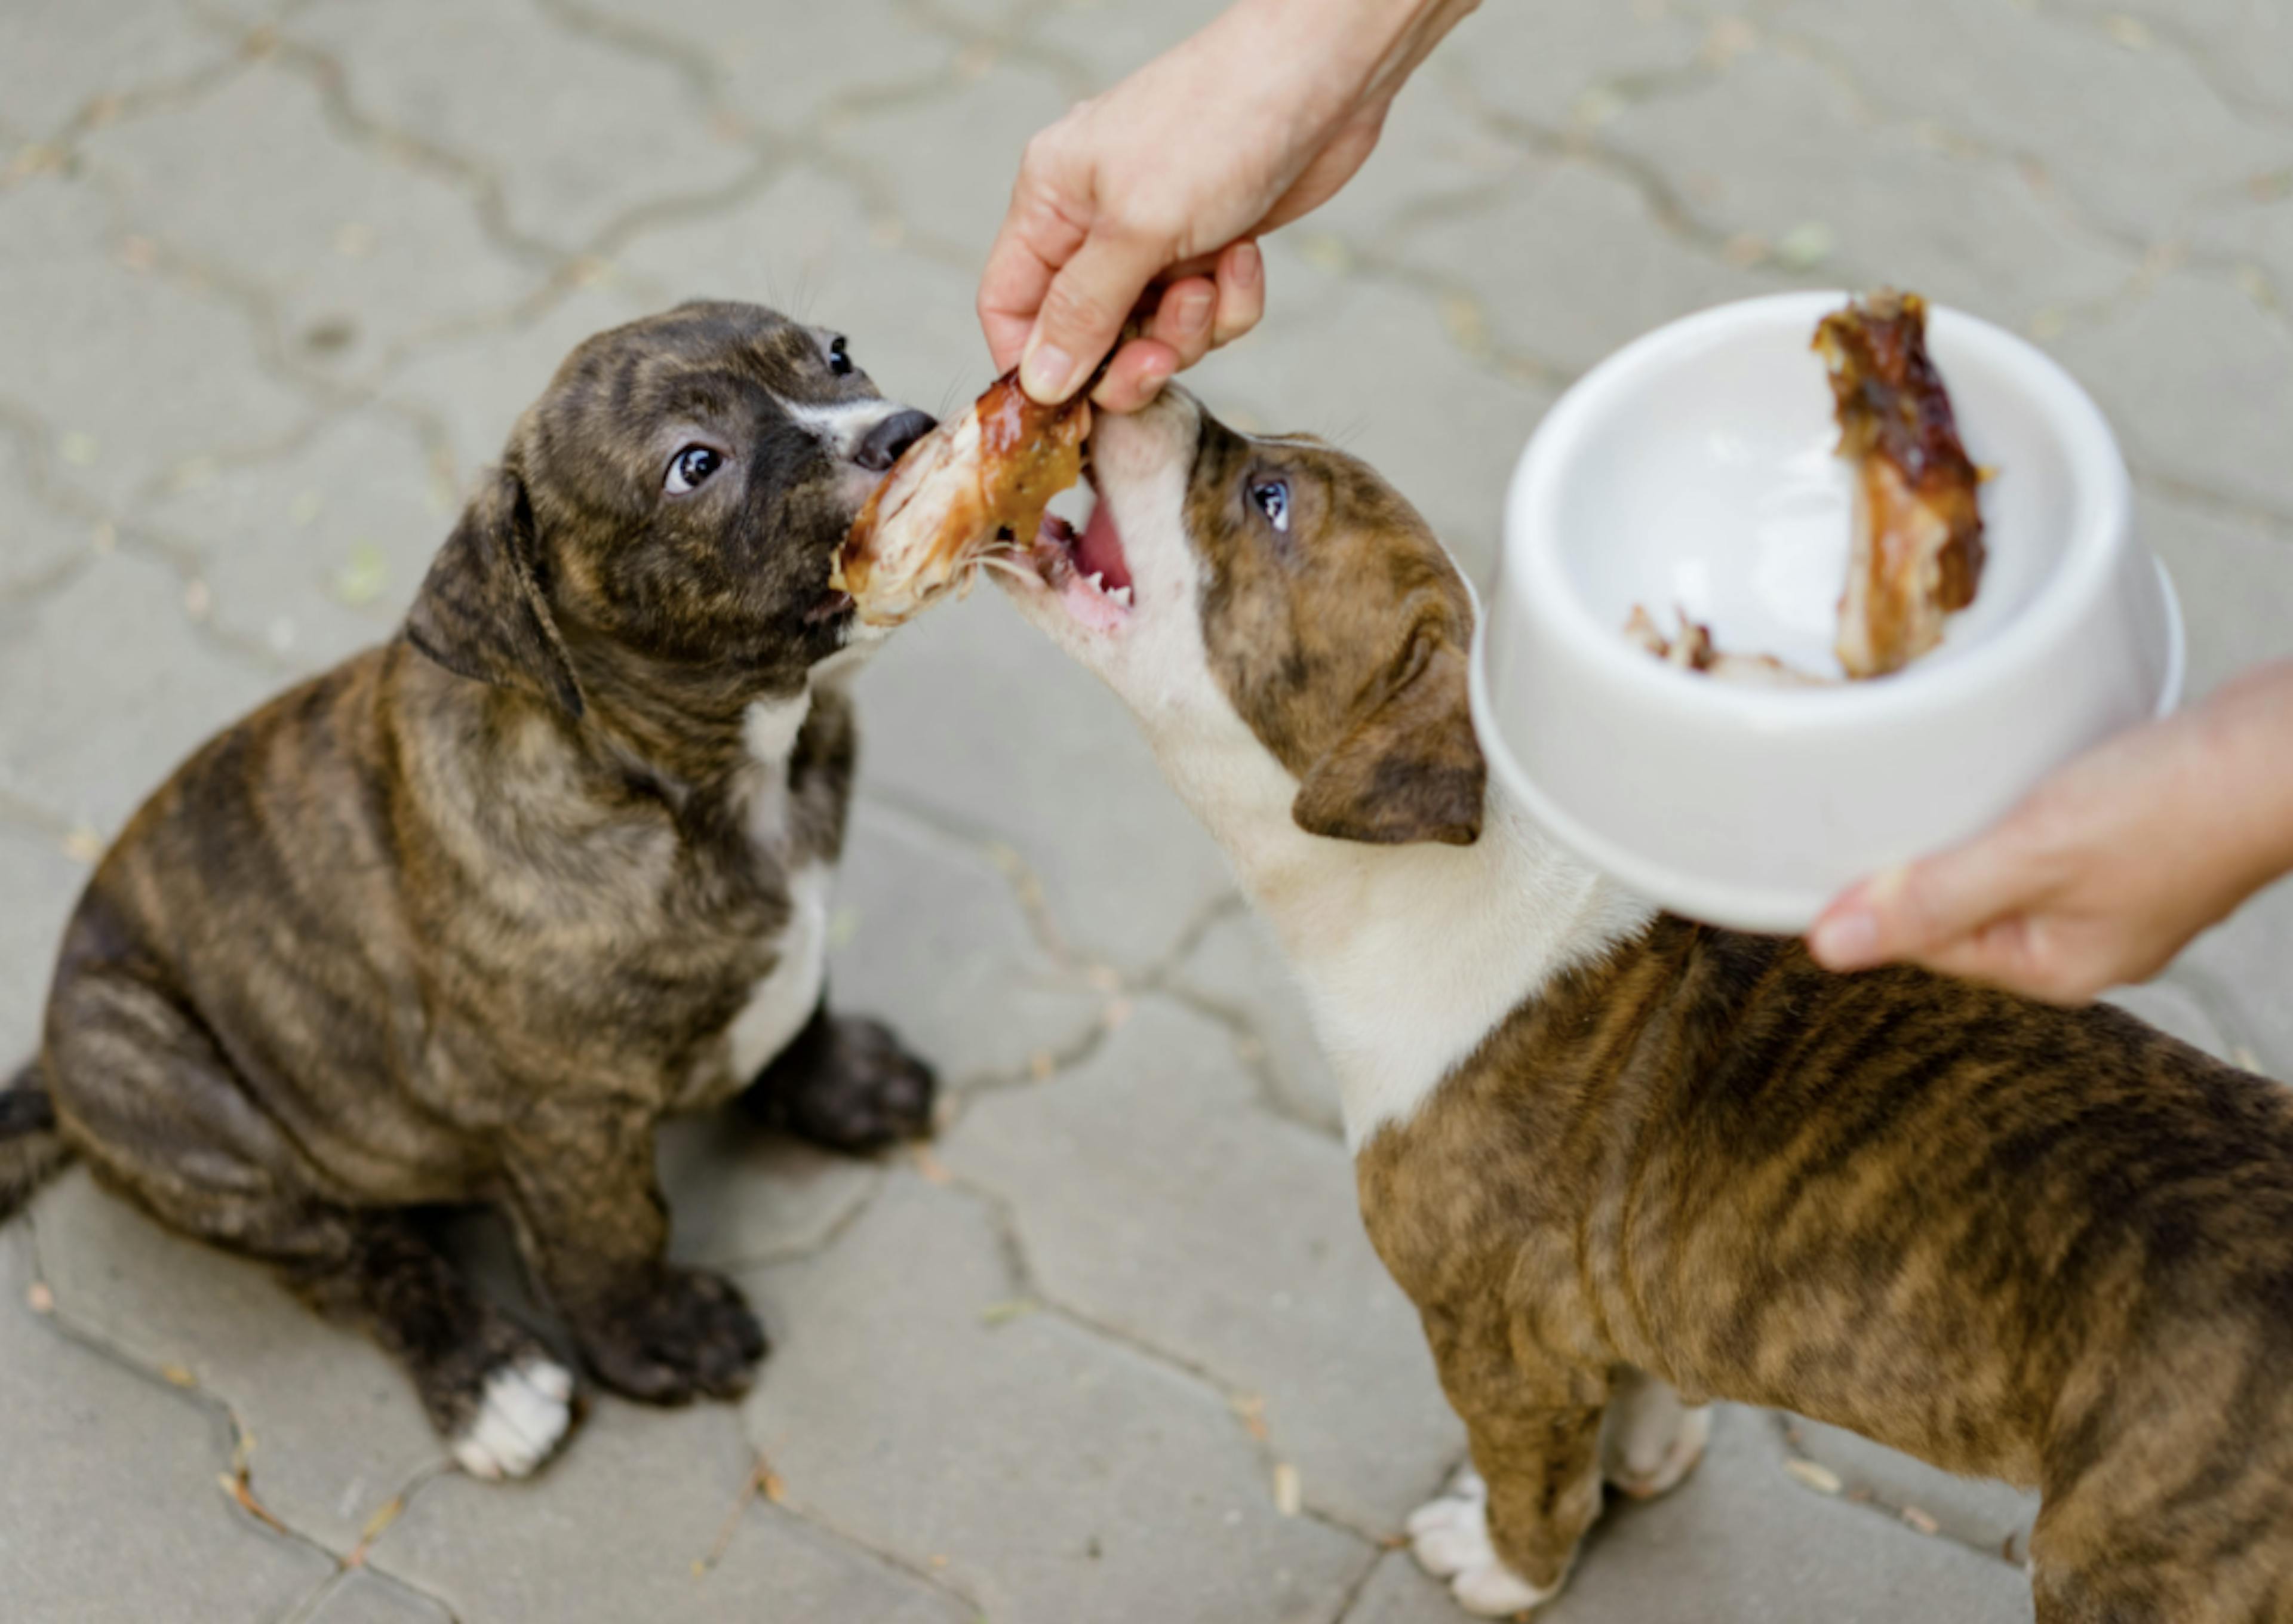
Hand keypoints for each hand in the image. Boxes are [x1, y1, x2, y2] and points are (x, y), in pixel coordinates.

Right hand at [979, 0, 1479, 410]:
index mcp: (1050, 201)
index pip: (1009, 307)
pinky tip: (1245, 255)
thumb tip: (1038, 382)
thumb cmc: (1218, 123)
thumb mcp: (1136, 228)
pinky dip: (1231, 300)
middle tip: (1162, 355)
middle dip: (1129, 354)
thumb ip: (1083, 311)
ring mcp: (1156, 236)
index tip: (1073, 405)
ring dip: (1190, 326)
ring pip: (1153, 332)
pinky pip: (1208, 314)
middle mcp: (1095, 222)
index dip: (1036, 365)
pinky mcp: (1211, 246)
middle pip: (1086, 336)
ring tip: (1211, 277)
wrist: (1324, 78)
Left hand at [1809, 662, 2292, 1003]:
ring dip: (1969, 825)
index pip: (1924, 943)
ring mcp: (2116, 893)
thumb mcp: (2034, 854)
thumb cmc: (2181, 803)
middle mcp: (2084, 942)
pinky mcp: (2140, 838)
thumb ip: (1932, 899)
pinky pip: (2049, 832)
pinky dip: (2020, 802)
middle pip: (1961, 906)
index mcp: (2053, 968)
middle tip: (1869, 803)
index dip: (1869, 895)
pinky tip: (2007, 769)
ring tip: (1934, 780)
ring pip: (2005, 865)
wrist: (2292, 746)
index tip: (1821, 847)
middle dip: (1921, 859)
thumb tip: (1832, 949)